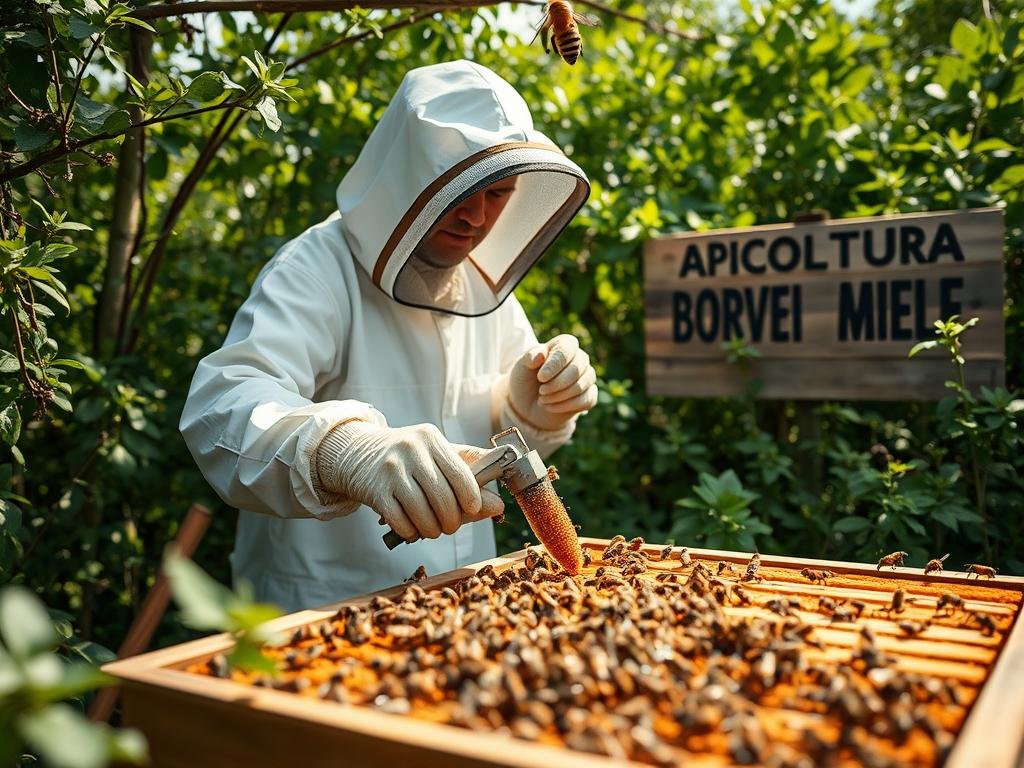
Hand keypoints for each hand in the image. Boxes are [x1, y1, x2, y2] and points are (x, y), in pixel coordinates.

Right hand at [318, 422, 503, 540]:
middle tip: (450, 526)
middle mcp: (411, 450)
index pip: (462, 475)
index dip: (472, 499)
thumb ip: (469, 478)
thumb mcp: (437, 456)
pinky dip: (410, 532)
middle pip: (443, 498)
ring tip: (433, 529)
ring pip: (422, 513)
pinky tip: (412, 528)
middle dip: (452, 521)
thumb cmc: (409, 458)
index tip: (472, 509)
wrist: (358, 453)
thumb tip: (498, 505)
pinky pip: (400, 521)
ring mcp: (391, 469)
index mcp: (432, 438)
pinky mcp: (374, 490)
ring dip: (432, 530)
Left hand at [507, 334, 597, 430]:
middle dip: (557, 384)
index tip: (541, 377)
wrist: (527, 403)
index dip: (555, 364)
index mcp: (565, 345)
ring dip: (559, 396)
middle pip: (577, 369)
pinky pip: (586, 401)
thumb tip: (541, 353)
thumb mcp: (521, 366)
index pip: (567, 350)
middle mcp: (580, 358)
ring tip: (542, 399)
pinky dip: (565, 406)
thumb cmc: (526, 379)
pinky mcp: (589, 396)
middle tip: (541, 391)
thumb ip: (529, 357)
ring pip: (581, 386)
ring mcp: (587, 377)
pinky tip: (550, 407)